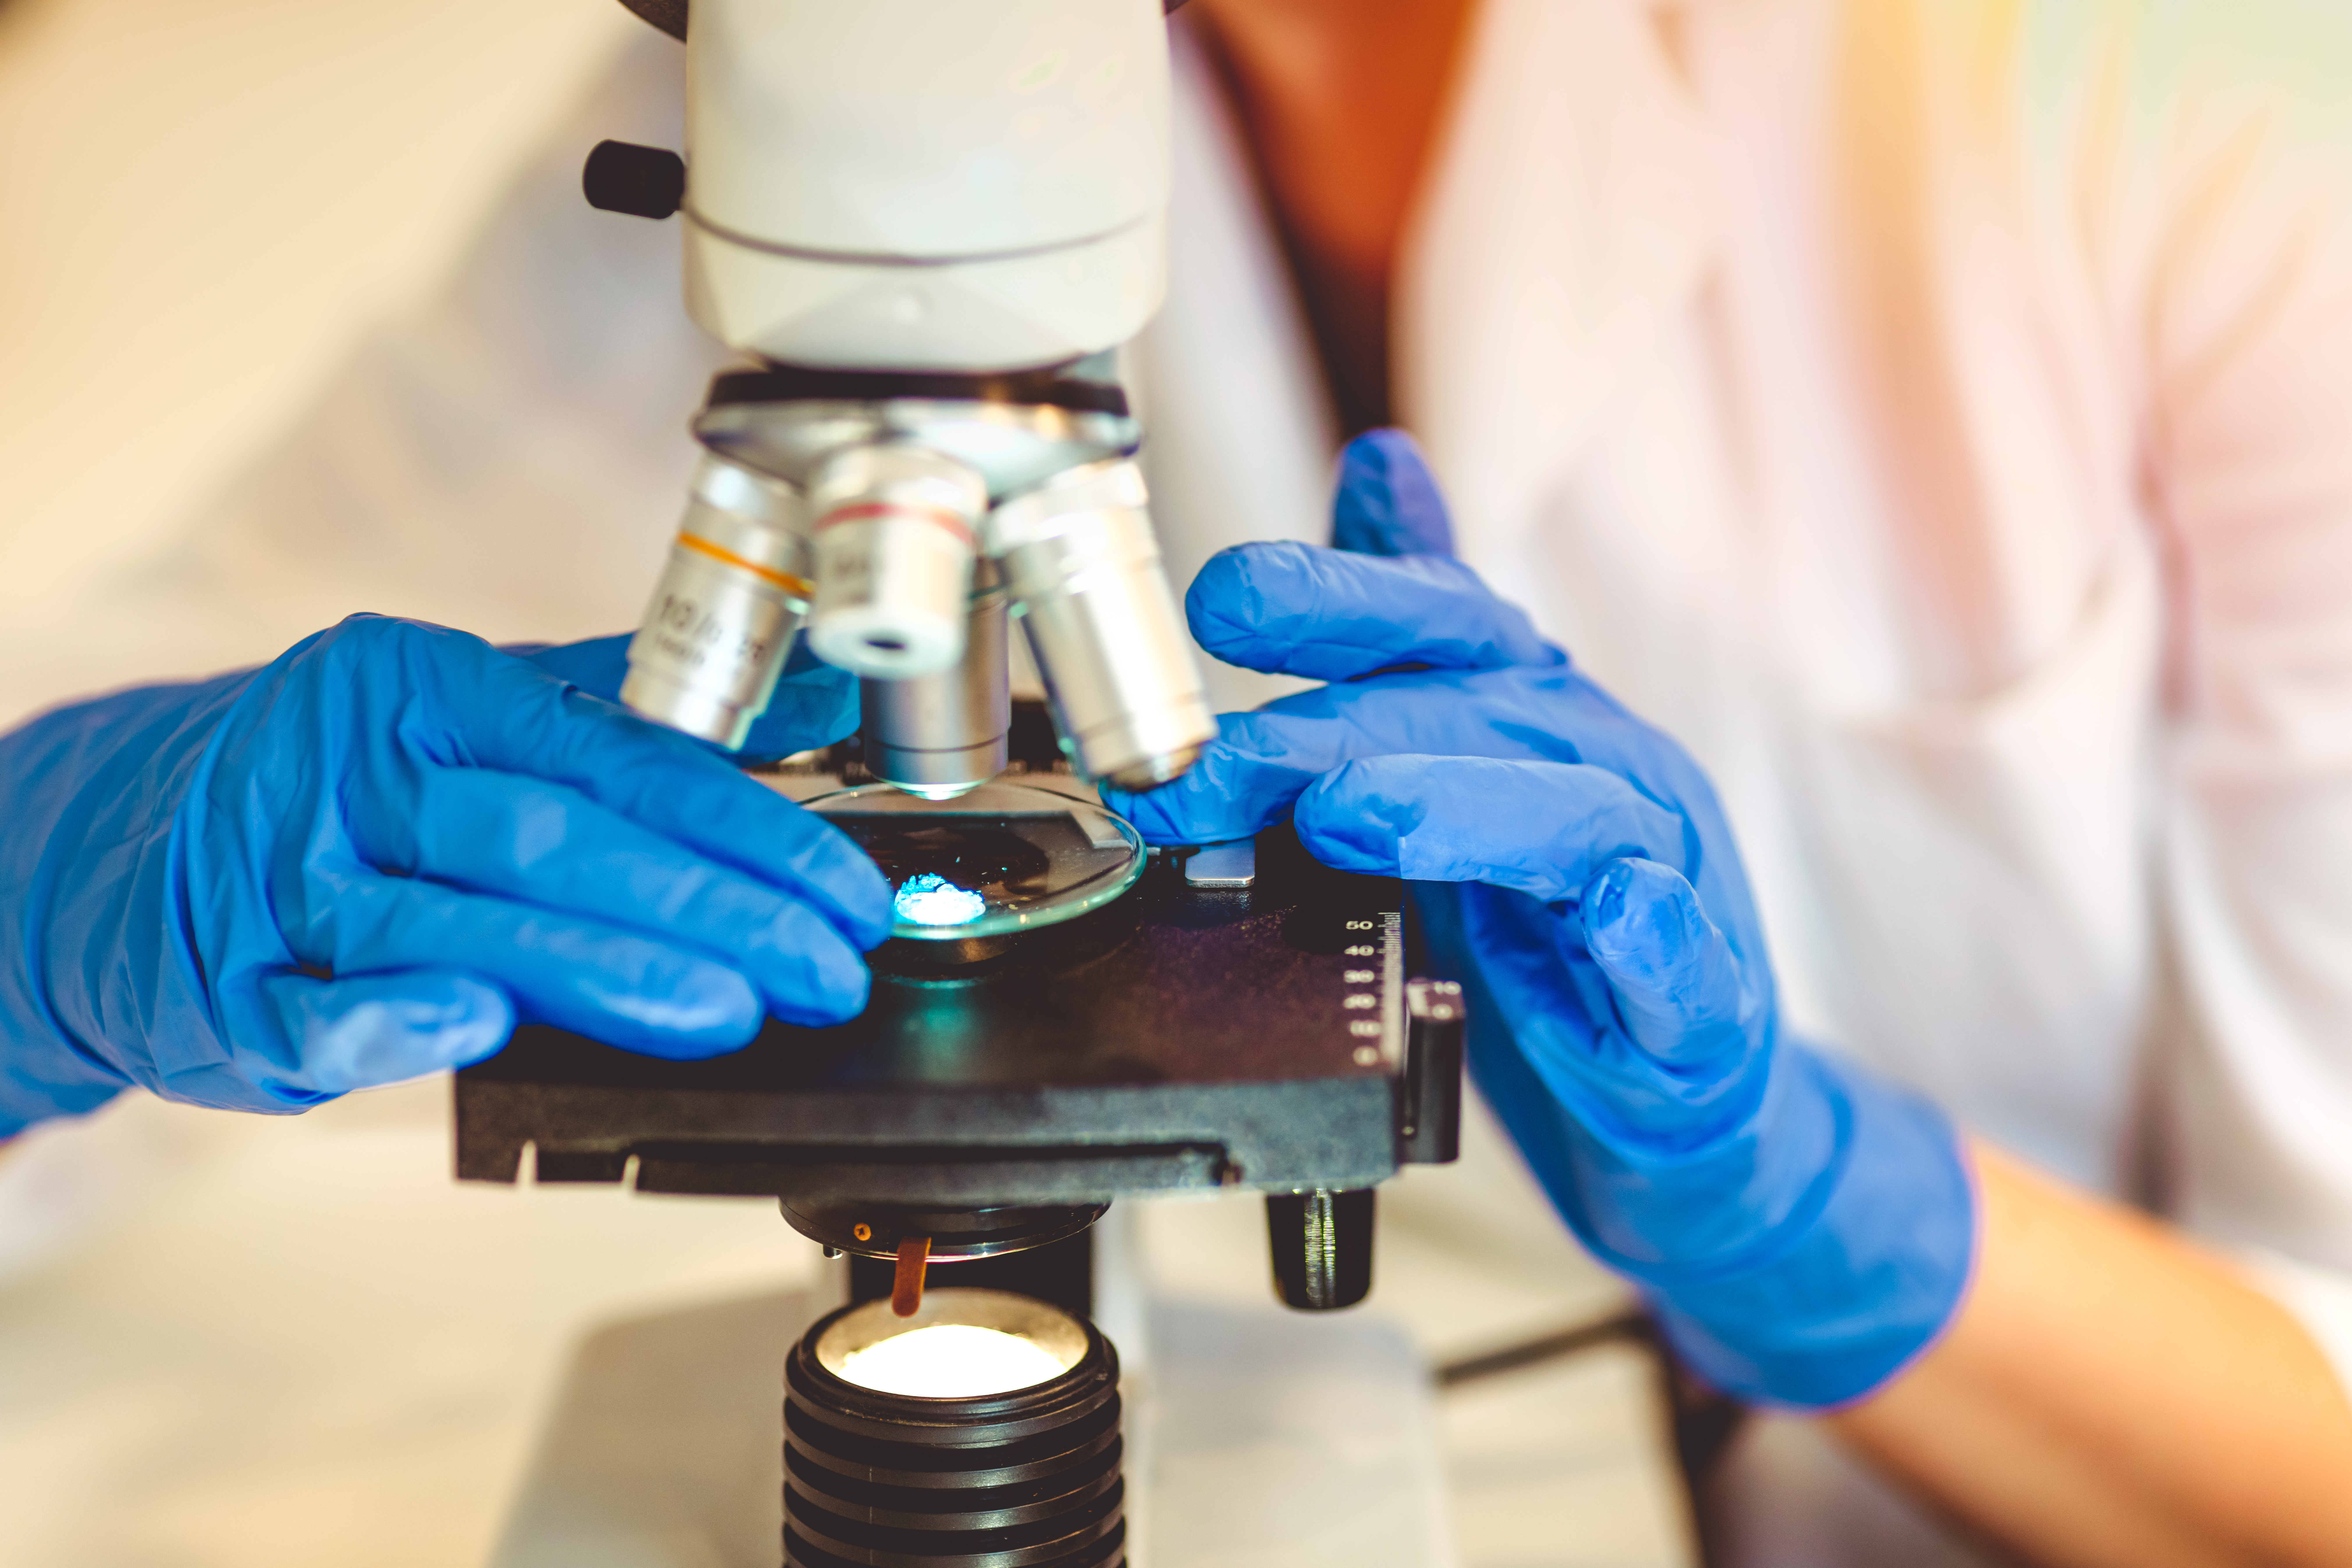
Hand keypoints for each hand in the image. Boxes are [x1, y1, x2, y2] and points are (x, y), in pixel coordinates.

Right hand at [0, 616, 889, 1133]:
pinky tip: (476, 1026)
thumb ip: (631, 716)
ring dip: (597, 970)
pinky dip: (393, 1019)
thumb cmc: (341, 786)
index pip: (615, 757)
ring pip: (458, 921)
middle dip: (705, 908)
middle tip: (821, 967)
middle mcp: (356, 775)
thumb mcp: (471, 721)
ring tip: (724, 1010)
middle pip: (553, 839)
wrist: (130, 840)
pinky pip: (310, 1006)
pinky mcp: (223, 980)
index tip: (838, 887)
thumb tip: (806, 700)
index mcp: (425, 693)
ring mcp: (283, 880)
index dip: (742, 825)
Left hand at [1115, 431, 1975, 1407]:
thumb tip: (1380, 466)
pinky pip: (1683, 961)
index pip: (1442, 622)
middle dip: (1327, 729)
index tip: (1219, 598)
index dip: (1334, 597)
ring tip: (1350, 815)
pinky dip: (1652, 937)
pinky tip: (1618, 919)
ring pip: (1572, 821)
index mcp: (1538, 716)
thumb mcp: (1467, 767)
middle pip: (1473, 717)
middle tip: (1212, 763)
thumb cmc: (1555, 934)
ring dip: (1458, 810)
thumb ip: (1416, 641)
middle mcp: (1606, 772)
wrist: (1689, 1095)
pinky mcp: (1704, 1005)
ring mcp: (1668, 883)